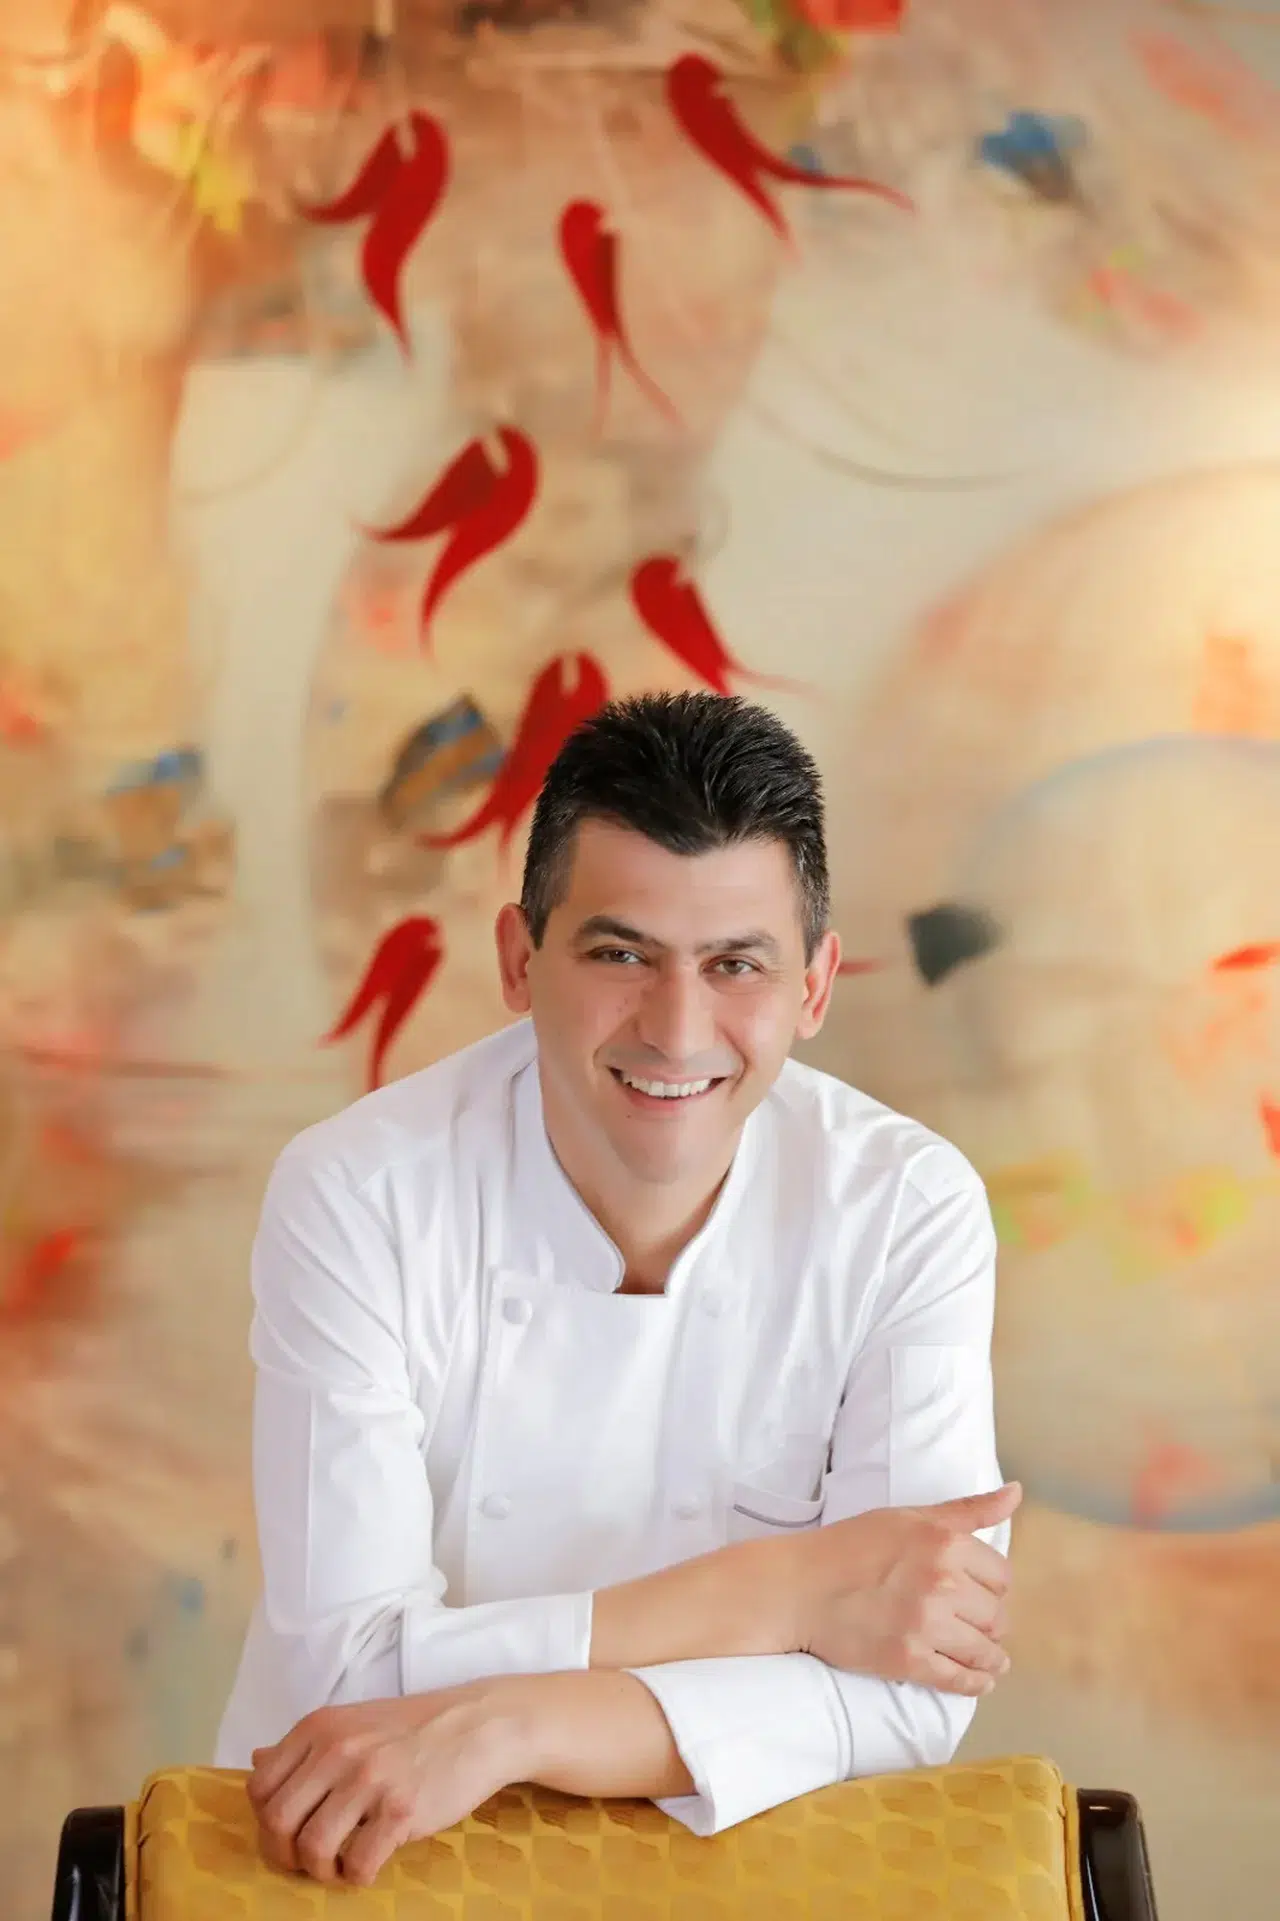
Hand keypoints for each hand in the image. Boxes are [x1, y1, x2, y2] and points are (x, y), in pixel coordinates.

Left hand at [246, 1684, 526, 1886]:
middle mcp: (338, 1749)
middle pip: (276, 1821)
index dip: (266, 1820)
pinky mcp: (401, 1809)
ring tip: (340, 1864)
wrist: (478, 1724)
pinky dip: (357, 1876)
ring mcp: (369, 1779)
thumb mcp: (352, 1722)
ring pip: (312, 1847)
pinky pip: (357, 1863)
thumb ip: (306, 1746)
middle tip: (308, 1859)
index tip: (290, 1830)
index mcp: (319, 1727)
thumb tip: (256, 1760)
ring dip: (320, 1870)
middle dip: (284, 1854)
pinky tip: (370, 1862)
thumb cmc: (413, 1728)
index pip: (260, 1786)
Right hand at [795, 1482, 1021, 1694]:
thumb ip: (967, 1510)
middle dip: (990, 1621)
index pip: (1001, 1576)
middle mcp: (943, 1583)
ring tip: (988, 1657)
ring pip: (985, 1651)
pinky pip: (961, 1680)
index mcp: (945, 1542)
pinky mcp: (910, 1661)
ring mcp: (927, 1625)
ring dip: (990, 1657)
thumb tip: (1015, 1493)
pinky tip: (979, 1679)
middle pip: (997, 1615)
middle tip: (976, 1623)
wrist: (800, 1588)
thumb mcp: (909, 1516)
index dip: (992, 1585)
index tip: (979, 1591)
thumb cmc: (852, 1546)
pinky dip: (976, 1683)